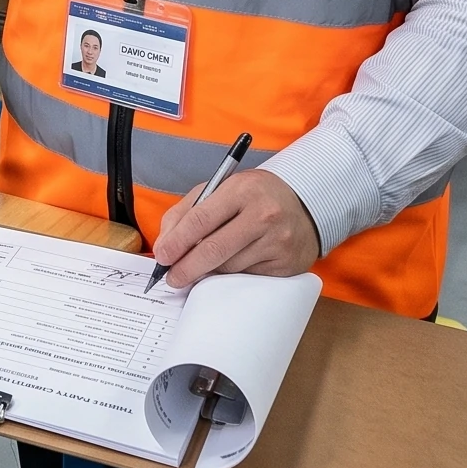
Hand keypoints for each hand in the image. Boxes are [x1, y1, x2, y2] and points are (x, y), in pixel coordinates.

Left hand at [147, 170, 319, 288]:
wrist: (304, 206)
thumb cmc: (253, 198)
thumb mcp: (219, 189)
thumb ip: (186, 212)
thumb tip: (165, 245)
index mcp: (241, 189)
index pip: (201, 219)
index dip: (177, 241)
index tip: (162, 257)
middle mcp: (263, 214)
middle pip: (214, 249)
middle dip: (187, 267)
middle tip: (172, 278)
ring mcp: (278, 241)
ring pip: (229, 267)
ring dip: (210, 271)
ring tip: (204, 265)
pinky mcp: (286, 264)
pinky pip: (247, 277)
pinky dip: (233, 275)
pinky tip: (234, 263)